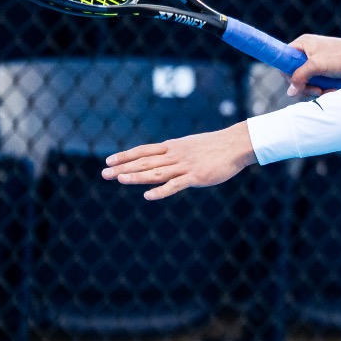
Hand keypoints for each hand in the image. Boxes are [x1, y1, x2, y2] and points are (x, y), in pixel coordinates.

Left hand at [102, 123, 255, 199]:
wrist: (236, 144)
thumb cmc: (216, 146)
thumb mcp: (192, 146)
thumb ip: (178, 153)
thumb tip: (167, 158)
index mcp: (173, 147)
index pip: (143, 151)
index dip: (125, 156)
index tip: (109, 160)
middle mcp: (174, 155)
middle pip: (144, 162)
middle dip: (123, 167)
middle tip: (104, 173)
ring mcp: (184, 166)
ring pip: (156, 172)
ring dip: (137, 176)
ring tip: (119, 179)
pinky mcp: (195, 177)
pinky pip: (175, 185)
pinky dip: (161, 190)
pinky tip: (148, 196)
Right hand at [287, 33, 340, 97]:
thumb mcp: (317, 65)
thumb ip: (300, 77)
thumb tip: (290, 92)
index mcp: (303, 44)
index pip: (284, 60)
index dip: (288, 74)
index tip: (297, 83)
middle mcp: (308, 53)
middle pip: (296, 75)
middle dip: (306, 86)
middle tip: (316, 90)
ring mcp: (318, 63)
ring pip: (307, 82)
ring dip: (316, 90)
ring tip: (328, 89)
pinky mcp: (327, 72)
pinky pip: (319, 84)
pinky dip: (325, 89)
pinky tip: (333, 89)